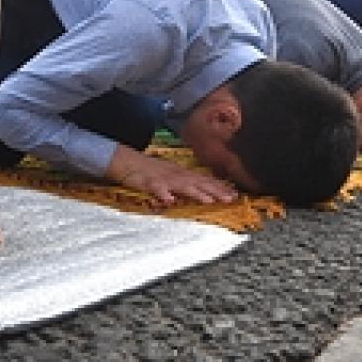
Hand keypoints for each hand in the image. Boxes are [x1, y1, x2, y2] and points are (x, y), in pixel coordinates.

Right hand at [107, 147, 238, 206]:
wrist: (125, 161)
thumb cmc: (148, 170)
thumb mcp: (170, 174)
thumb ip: (185, 182)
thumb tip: (203, 190)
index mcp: (181, 173)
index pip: (204, 180)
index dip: (219, 187)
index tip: (235, 194)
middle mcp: (175, 174)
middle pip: (198, 182)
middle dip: (215, 190)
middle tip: (231, 198)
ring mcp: (162, 178)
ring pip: (182, 185)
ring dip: (195, 192)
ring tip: (209, 200)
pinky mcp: (148, 183)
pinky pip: (156, 189)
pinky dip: (163, 194)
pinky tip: (169, 201)